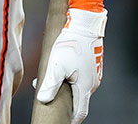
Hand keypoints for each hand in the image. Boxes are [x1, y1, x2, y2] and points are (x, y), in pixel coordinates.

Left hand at [35, 8, 105, 123]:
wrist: (85, 24)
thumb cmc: (71, 44)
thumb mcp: (56, 65)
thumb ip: (50, 85)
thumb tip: (43, 99)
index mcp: (85, 87)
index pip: (80, 111)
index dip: (72, 119)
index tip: (64, 122)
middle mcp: (93, 83)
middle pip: (79, 99)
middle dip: (65, 101)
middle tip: (51, 98)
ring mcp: (94, 73)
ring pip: (79, 86)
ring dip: (66, 87)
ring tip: (50, 79)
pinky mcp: (93, 65)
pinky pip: (81, 76)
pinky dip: (70, 78)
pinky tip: (60, 68)